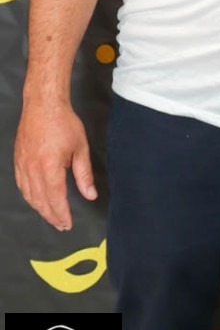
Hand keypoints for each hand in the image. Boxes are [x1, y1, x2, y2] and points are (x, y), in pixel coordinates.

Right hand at [14, 101, 96, 230]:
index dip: (61, 214)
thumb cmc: (63, 122)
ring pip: (29, 195)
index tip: (67, 223)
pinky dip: (29, 196)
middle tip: (61, 224)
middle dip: (51, 215)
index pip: (55, 198)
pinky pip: (21, 184)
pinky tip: (36, 199)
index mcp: (49, 167)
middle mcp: (32, 168)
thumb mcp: (80, 148)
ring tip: (51, 216)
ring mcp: (22, 165)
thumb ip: (84, 175)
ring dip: (40, 208)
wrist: (43, 105)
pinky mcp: (18, 160)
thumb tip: (90, 194)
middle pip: (40, 201)